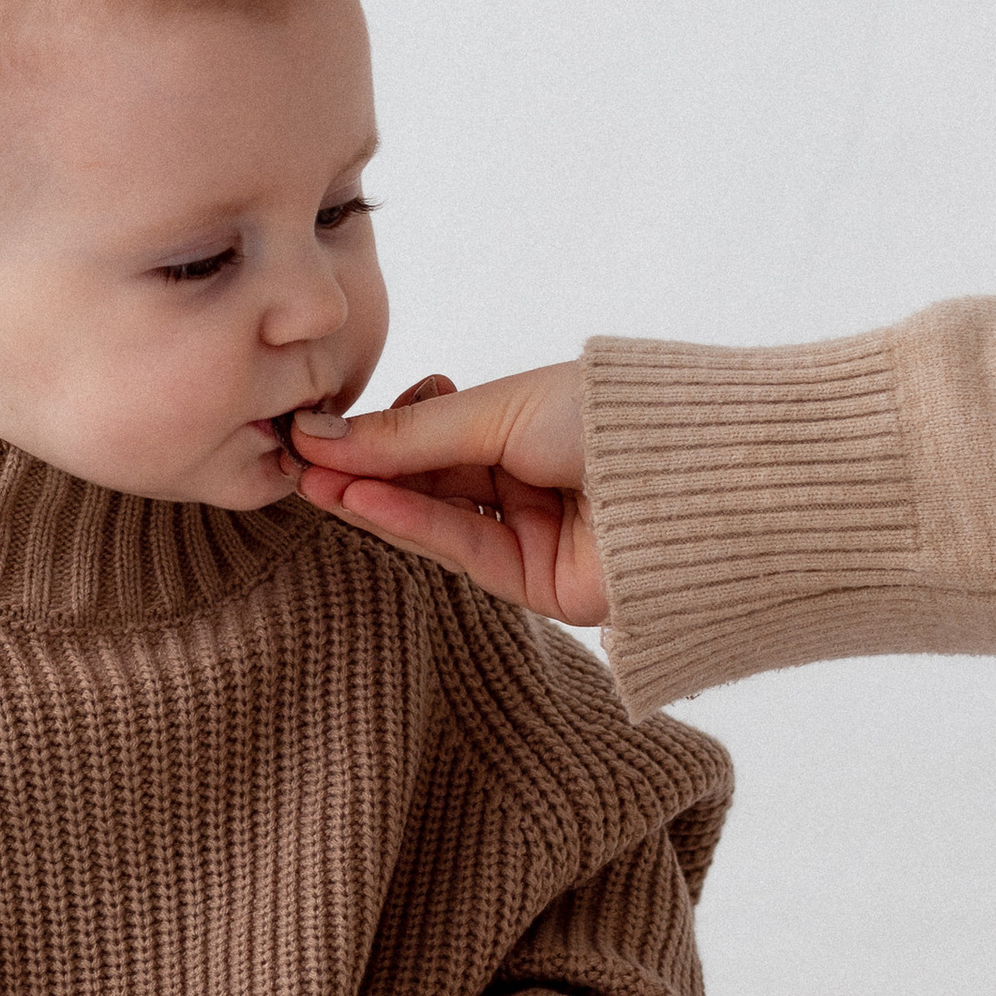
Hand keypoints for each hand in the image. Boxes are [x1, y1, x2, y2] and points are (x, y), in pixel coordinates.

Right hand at [288, 363, 600, 623]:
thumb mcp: (499, 410)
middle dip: (364, 469)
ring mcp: (534, 532)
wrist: (698, 477)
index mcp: (529, 424)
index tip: (315, 429)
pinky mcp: (538, 585)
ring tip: (313, 481)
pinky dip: (411, 525)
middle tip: (297, 458)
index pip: (434, 433)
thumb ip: (409, 433)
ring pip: (438, 517)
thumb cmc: (612, 419)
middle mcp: (530, 478)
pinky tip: (362, 501)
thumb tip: (320, 434)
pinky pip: (463, 549)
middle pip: (428, 478)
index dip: (376, 434)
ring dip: (374, 499)